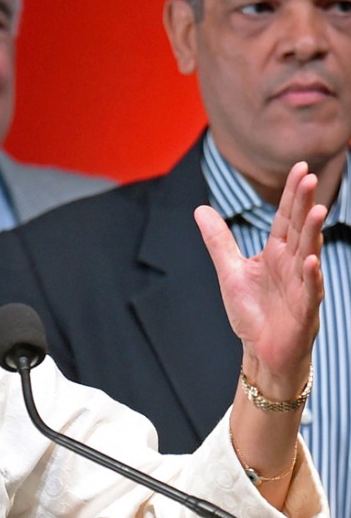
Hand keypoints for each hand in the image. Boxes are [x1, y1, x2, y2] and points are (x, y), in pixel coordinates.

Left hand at [195, 162, 325, 395]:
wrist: (260, 349)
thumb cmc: (251, 310)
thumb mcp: (229, 271)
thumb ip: (218, 241)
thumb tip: (200, 209)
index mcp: (276, 253)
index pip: (285, 218)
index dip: (291, 194)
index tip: (300, 168)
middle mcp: (292, 264)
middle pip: (299, 229)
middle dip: (304, 204)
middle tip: (309, 177)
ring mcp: (301, 285)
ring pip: (309, 255)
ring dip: (314, 234)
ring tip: (318, 211)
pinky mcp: (304, 309)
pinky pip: (309, 291)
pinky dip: (310, 277)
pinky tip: (310, 262)